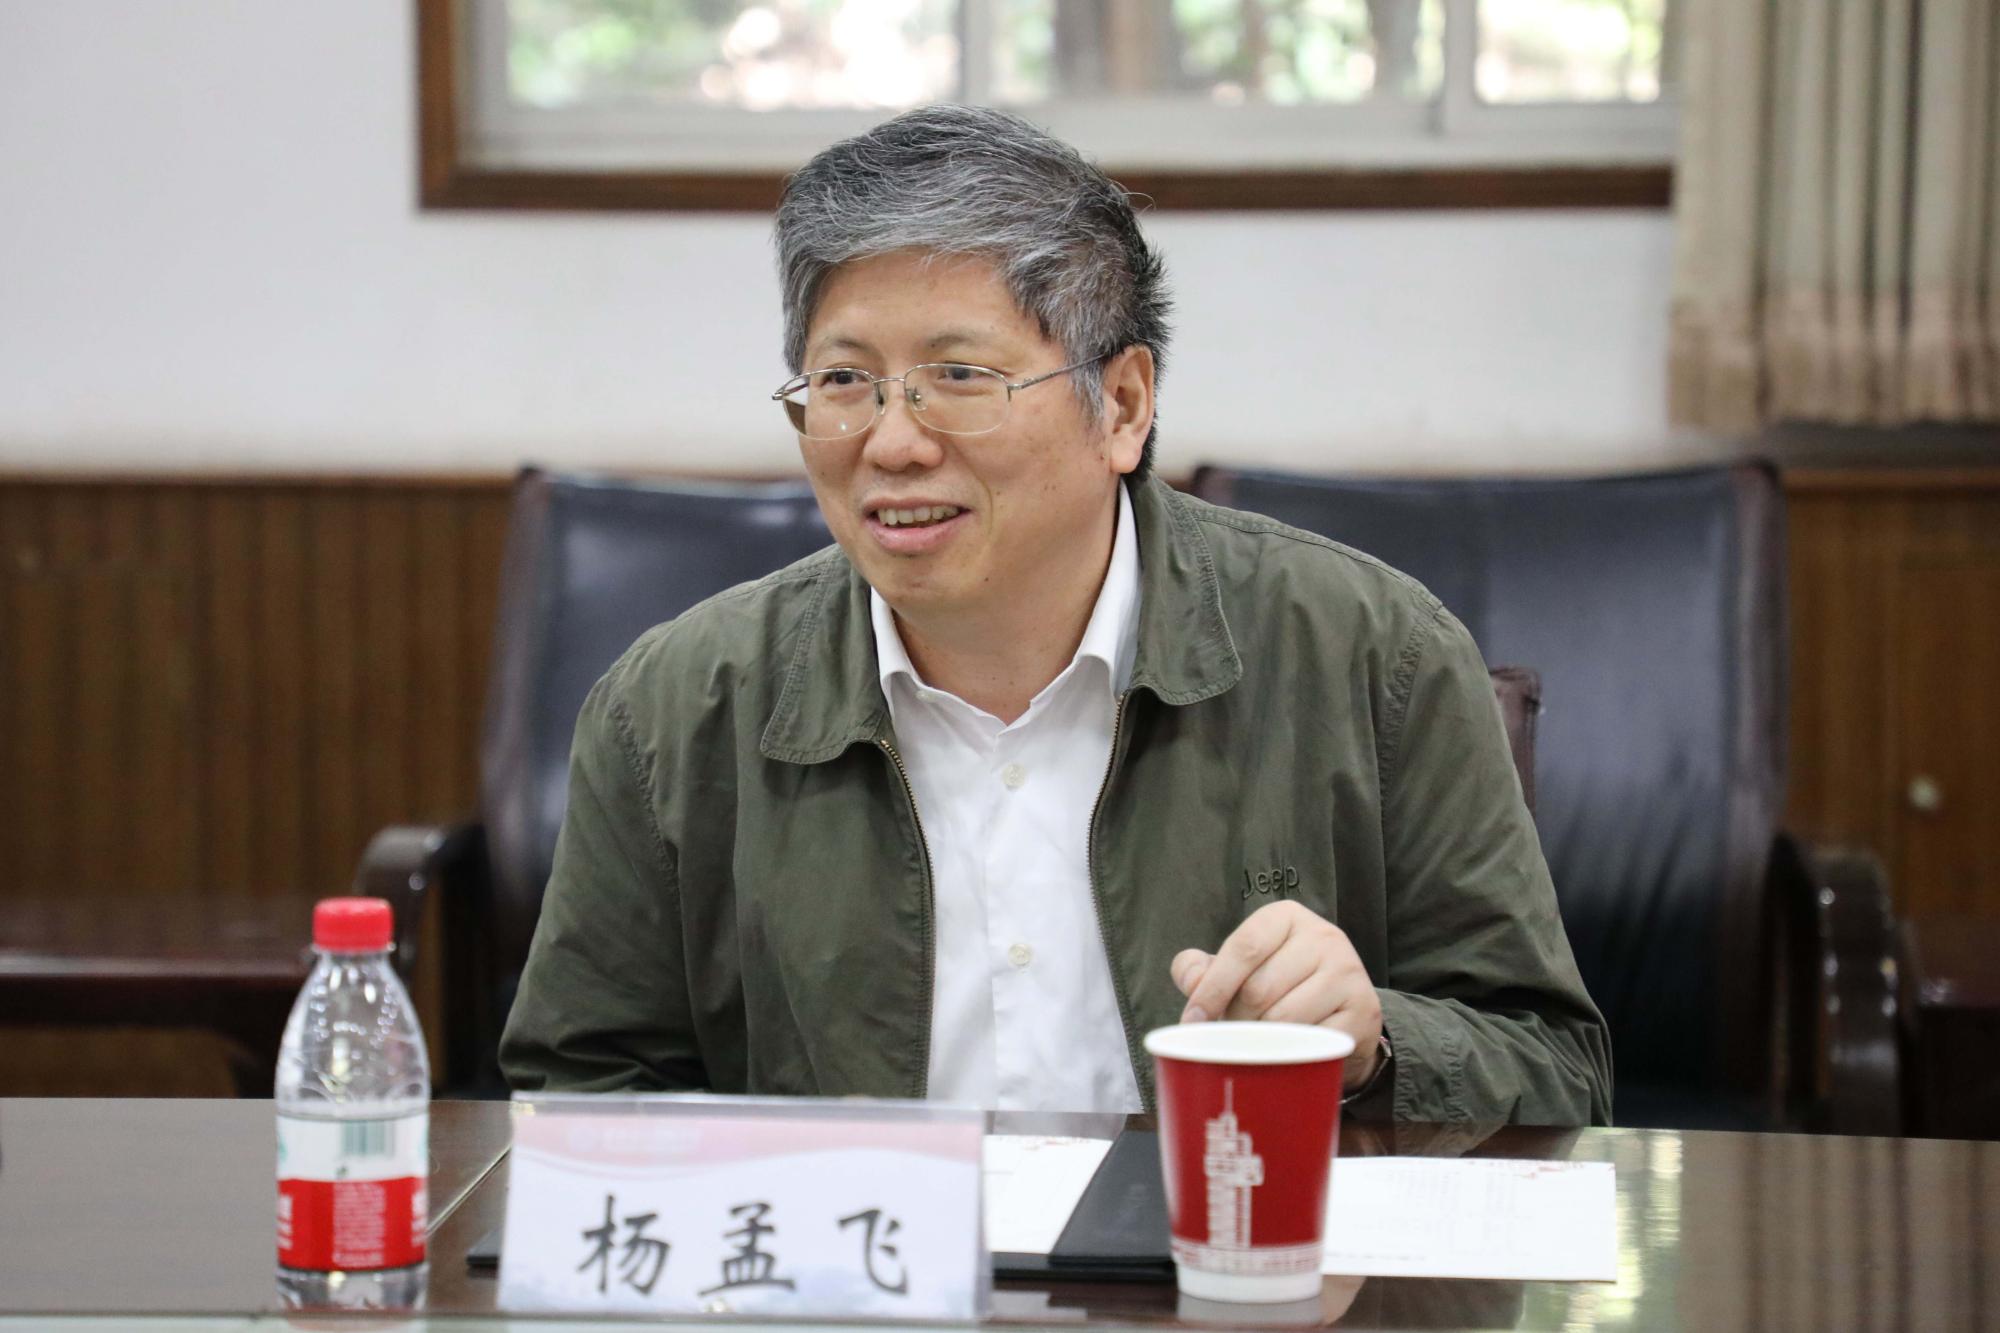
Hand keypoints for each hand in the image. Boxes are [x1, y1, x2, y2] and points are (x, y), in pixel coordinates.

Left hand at [1171, 901, 1383, 1091]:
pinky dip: (1293, 1051)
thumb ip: (1203, 970)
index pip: (1243, 948)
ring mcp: (1348, 970)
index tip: (1192, 1021)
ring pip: (1284, 1018)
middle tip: (1233, 1035)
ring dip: (1262, 1040)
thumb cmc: (1280, 986)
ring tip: (1259, 1042)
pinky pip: (1313, 1040)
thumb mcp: (1241, 969)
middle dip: (1236, 1021)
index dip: (1212, 988)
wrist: (1342, 1013)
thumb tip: (1190, 977)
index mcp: (1285, 917)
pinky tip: (1290, 1049)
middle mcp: (1322, 936)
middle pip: (1259, 989)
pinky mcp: (1363, 1008)